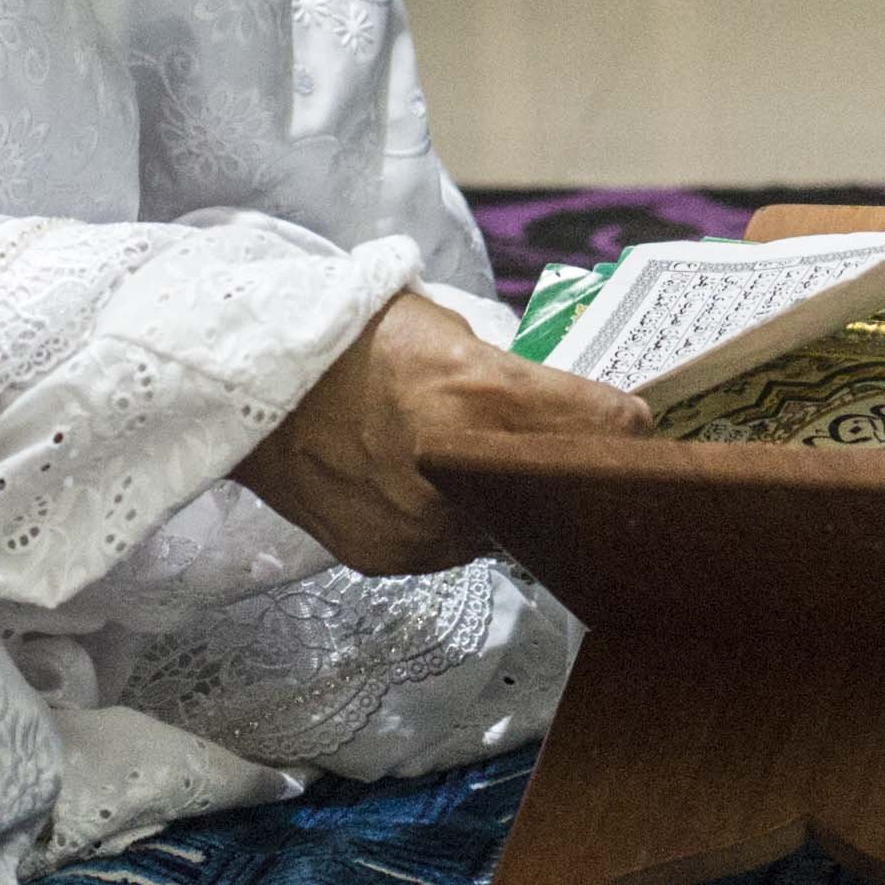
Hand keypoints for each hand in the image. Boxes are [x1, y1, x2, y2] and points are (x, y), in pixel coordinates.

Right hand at [236, 288, 640, 576]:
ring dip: (514, 501)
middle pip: (564, 487)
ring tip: (490, 466)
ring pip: (509, 526)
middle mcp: (457, 472)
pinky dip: (456, 522)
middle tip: (583, 454)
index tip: (637, 427)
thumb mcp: (444, 326)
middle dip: (576, 471)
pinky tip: (436, 489)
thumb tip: (569, 405)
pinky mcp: (389, 558)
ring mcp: (421, 527)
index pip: (606, 428)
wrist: (246, 384)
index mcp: (481, 394)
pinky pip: (450, 549)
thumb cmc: (346, 335)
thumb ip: (510, 372)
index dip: (628, 427)